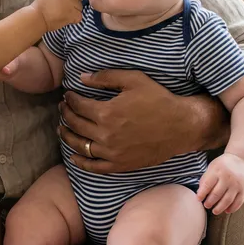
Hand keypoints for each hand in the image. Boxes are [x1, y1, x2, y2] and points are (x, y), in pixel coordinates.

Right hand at [32, 0, 85, 31]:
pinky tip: (65, 18)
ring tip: (61, 13)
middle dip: (74, 1)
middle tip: (62, 7)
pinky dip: (74, 19)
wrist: (37, 17)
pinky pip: (79, 16)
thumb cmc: (42, 7)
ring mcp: (71, 2)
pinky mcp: (73, 13)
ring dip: (73, 11)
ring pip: (79, 7)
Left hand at [58, 69, 228, 173]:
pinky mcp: (120, 165)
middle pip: (75, 124)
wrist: (181, 126)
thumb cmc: (159, 100)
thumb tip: (81, 78)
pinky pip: (94, 166)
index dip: (70, 99)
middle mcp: (106, 134)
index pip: (78, 105)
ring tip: (62, 128)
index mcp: (107, 112)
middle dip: (66, 114)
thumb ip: (106, 77)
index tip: (68, 95)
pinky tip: (74, 155)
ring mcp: (112, 152)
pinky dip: (80, 162)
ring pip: (79, 146)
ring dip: (67, 136)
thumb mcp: (133, 80)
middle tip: (63, 108)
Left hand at [197, 153, 243, 214]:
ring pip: (227, 200)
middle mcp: (228, 178)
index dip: (202, 194)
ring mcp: (237, 184)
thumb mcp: (212, 167)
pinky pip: (238, 202)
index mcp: (217, 171)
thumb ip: (206, 179)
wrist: (242, 160)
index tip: (198, 199)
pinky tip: (226, 210)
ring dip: (220, 208)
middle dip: (210, 202)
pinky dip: (232, 208)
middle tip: (206, 206)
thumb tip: (200, 194)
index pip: (207, 185)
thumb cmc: (223, 165)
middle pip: (217, 194)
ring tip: (214, 211)